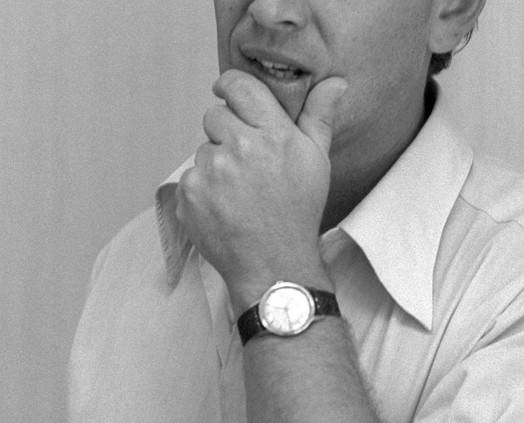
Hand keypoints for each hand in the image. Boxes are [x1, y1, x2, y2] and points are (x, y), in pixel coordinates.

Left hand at [175, 69, 347, 311]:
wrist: (274, 264)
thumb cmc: (297, 211)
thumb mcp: (317, 162)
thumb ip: (319, 117)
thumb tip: (334, 83)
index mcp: (273, 134)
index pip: (237, 86)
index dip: (230, 88)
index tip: (230, 96)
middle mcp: (239, 148)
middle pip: (214, 116)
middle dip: (226, 133)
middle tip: (247, 162)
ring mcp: (210, 172)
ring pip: (203, 149)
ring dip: (215, 164)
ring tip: (238, 191)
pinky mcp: (189, 194)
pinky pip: (190, 177)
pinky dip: (202, 190)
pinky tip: (223, 207)